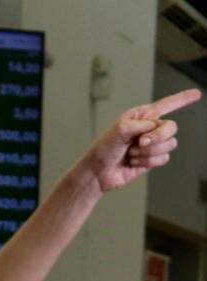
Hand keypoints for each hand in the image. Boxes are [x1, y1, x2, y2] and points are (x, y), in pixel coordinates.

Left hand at [78, 88, 199, 192]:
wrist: (98, 172)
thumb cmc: (104, 148)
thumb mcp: (119, 129)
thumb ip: (141, 124)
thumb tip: (155, 127)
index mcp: (141, 116)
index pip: (166, 105)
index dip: (182, 99)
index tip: (197, 94)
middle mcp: (149, 128)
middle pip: (172, 127)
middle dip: (158, 136)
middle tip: (140, 142)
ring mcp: (151, 144)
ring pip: (169, 145)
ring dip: (148, 152)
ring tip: (130, 154)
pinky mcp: (152, 159)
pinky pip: (163, 158)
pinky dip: (148, 162)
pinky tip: (133, 163)